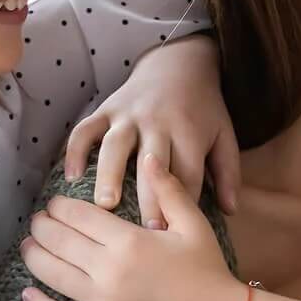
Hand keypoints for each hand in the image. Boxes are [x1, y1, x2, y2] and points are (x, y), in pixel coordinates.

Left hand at [22, 152, 245, 300]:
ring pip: (52, 274)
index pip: (78, 215)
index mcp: (129, 240)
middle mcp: (109, 270)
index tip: (53, 203)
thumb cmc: (208, 271)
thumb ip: (168, 189)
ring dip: (34, 257)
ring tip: (28, 246)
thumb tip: (148, 158)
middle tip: (37, 221)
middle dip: (41, 227)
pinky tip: (28, 293)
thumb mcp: (193, 223)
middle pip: (59, 241)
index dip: (59, 207)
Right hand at [64, 34, 239, 228]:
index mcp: (189, 133)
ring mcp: (129, 115)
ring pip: (116, 145)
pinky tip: (70, 177)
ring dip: (109, 174)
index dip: (179, 206)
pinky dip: (76, 150)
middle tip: (142, 233)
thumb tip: (230, 211)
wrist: (179, 63)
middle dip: (148, 198)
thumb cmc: (203, 109)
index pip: (185, 175)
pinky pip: (86, 128)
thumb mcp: (224, 136)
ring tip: (103, 205)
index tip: (171, 237)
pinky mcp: (107, 108)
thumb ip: (228, 173)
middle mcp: (158, 123)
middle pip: (152, 165)